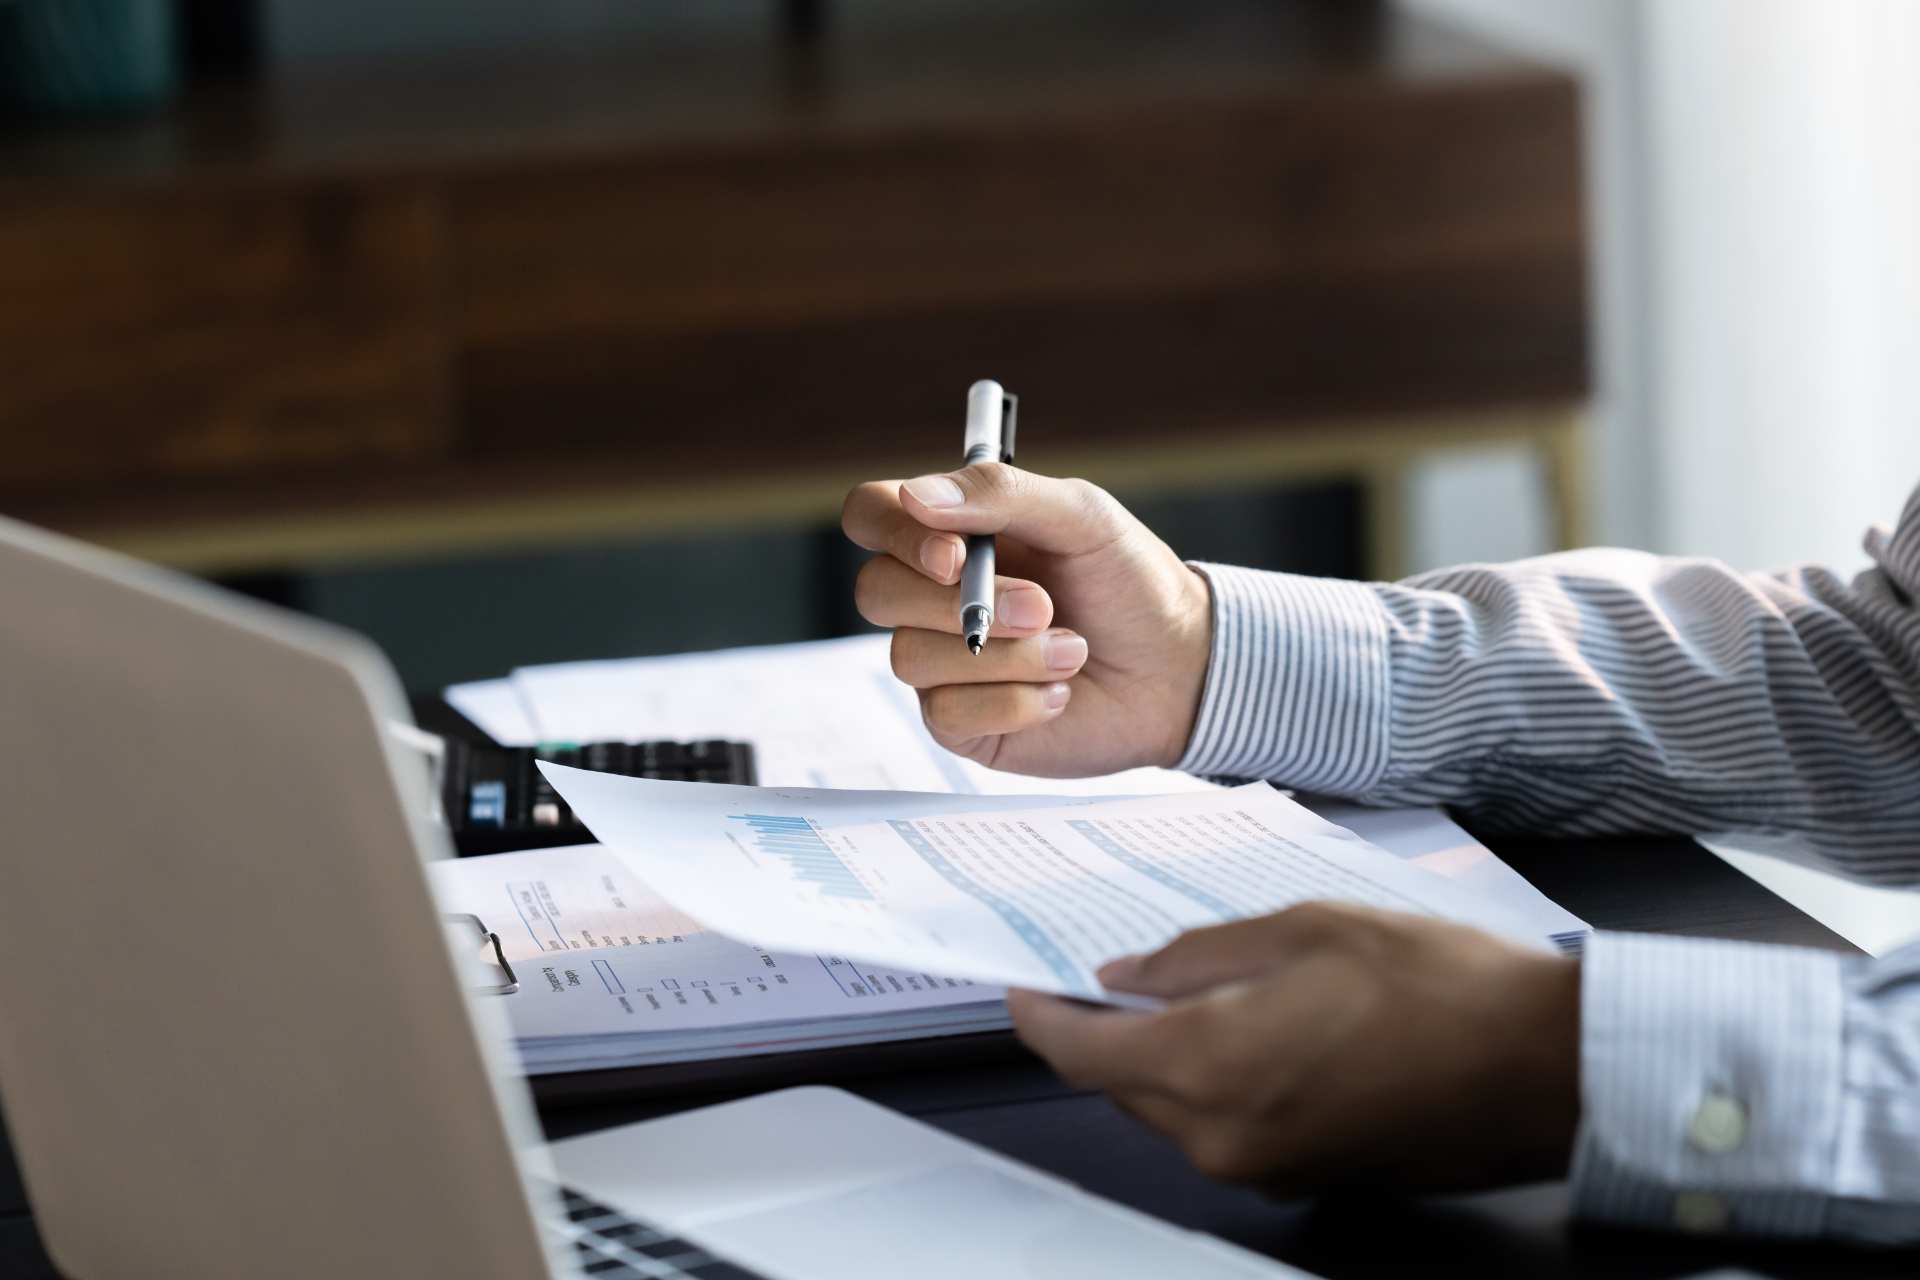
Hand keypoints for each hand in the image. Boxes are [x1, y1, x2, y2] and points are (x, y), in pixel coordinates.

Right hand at [841, 465, 1211, 776]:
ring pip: (911, 656)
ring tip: (1072, 651)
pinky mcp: (961, 722)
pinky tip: (1059, 694)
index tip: (954, 556)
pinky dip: (1013, 702)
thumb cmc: (1130, 584)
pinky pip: (945, 713)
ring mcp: (942, 661)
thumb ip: (1001, 492)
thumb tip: (916, 496)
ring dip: (1006, 657)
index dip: (895, 533)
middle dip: (964, 604)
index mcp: (952, 532)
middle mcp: (934, 595)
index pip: (872, 514)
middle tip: (1044, 607)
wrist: (1180, 670)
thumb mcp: (1082, 515)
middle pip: (876, 590)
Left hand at [1007, 902, 1581, 1195]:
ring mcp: (1265, 1167)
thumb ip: (1197, 957)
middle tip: (1107, 974)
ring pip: (1169, 1110)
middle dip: (1103, 1031)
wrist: (1543, 1066)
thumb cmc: (1441, 988)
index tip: (1019, 990)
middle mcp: (1223, 1136)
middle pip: (1120, 1087)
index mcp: (1210, 1066)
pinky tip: (1245, 1031)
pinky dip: (1210, 1083)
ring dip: (1159, 1057)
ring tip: (1187, 990)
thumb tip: (1128, 977)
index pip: (1079, 1055)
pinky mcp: (1304, 1177)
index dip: (1039, 1019)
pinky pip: (1222, 1130)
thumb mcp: (1301, 931)